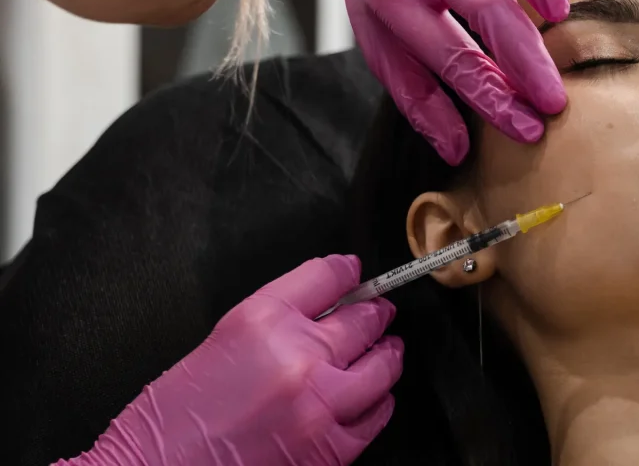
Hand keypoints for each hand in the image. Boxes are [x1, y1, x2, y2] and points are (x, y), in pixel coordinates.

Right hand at [62, 255, 401, 465]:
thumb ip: (272, 323)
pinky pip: (376, 415)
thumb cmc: (169, 422)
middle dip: (374, 311)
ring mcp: (320, 403)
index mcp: (261, 321)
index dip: (346, 272)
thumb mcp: (216, 345)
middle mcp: (298, 356)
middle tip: (379, 310)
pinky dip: (379, 402)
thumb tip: (317, 313)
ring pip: (382, 365)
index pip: (325, 277)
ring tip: (387, 349)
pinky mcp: (331, 448)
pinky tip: (374, 397)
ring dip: (386, 353)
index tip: (353, 272)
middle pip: (362, 318)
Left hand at [325, 0, 569, 164]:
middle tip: (556, 97)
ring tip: (559, 10)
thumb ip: (418, 95)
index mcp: (398, 2)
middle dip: (523, 58)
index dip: (494, 99)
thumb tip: (455, 151)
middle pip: (483, 8)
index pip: (455, 61)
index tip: (530, 130)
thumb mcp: (380, 39)